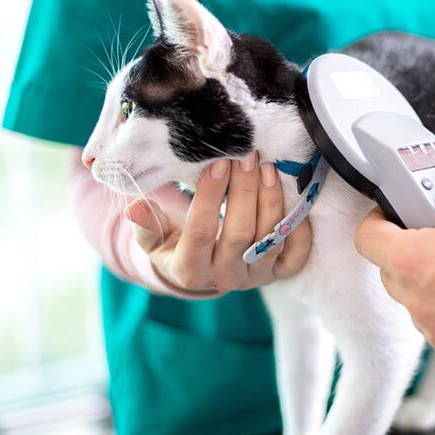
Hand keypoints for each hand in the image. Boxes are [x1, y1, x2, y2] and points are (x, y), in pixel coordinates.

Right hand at [124, 152, 311, 294]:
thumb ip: (145, 224)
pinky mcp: (278, 274)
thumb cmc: (174, 245)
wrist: (200, 272)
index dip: (210, 196)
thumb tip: (135, 208)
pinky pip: (296, 255)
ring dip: (271, 200)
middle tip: (247, 156)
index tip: (217, 163)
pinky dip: (300, 228)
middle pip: (240, 233)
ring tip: (266, 166)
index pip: (201, 231)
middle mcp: (225, 278)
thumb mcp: (152, 238)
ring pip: (270, 239)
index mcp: (189, 271)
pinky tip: (293, 198)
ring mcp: (255, 277)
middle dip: (245, 190)